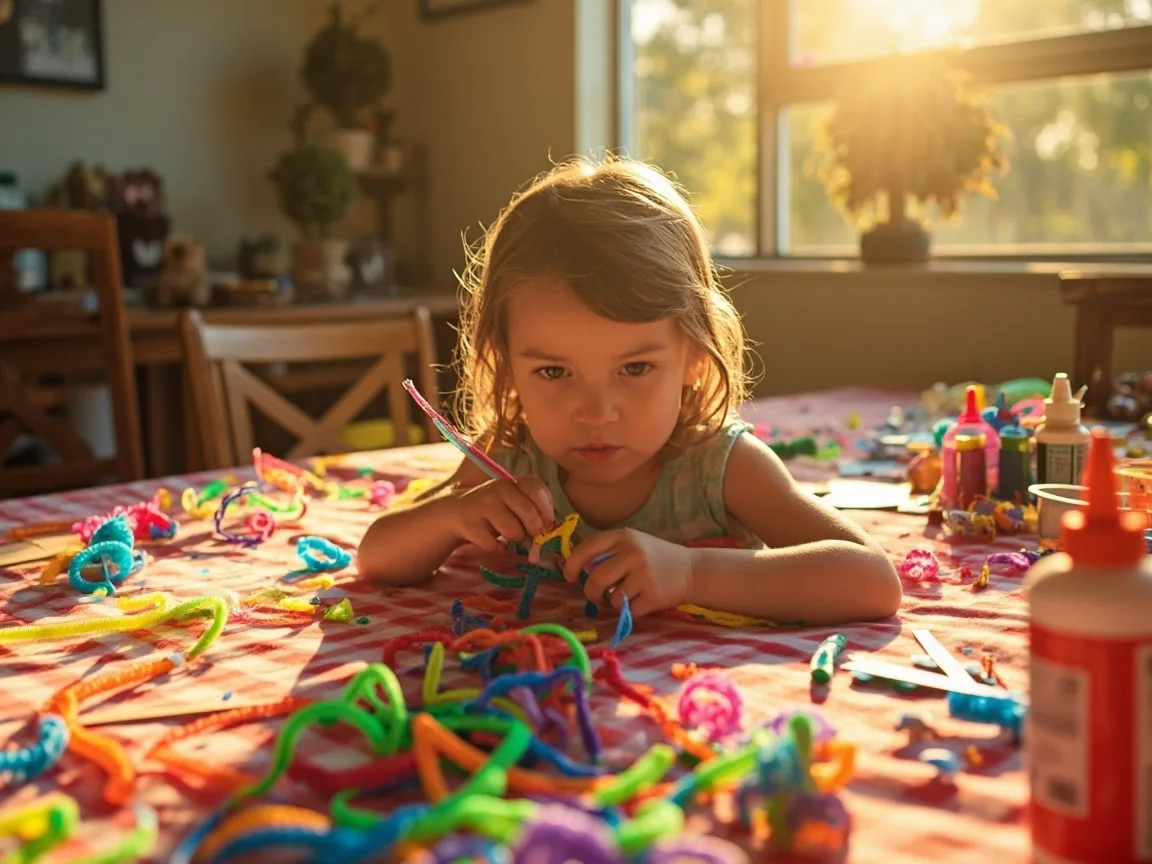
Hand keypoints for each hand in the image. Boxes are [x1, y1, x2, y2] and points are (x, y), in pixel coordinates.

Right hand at [447, 477, 553, 551]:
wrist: (455, 512)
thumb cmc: (494, 510)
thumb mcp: (514, 501)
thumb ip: (534, 508)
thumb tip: (552, 527)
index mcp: (512, 482)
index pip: (537, 490)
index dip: (546, 510)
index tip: (547, 523)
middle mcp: (498, 489)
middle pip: (529, 514)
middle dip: (534, 530)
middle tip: (529, 534)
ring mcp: (482, 505)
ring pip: (513, 532)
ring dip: (513, 538)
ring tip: (504, 533)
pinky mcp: (469, 524)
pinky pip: (494, 545)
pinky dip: (494, 547)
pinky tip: (487, 538)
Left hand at [562, 528, 692, 617]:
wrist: (692, 570)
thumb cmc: (656, 558)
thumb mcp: (633, 544)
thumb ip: (608, 552)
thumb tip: (577, 569)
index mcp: (625, 536)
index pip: (589, 547)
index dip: (573, 563)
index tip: (568, 575)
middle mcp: (634, 553)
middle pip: (596, 578)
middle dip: (590, 592)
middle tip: (594, 596)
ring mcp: (644, 575)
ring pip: (612, 598)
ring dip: (613, 602)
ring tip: (627, 595)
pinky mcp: (653, 596)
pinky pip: (628, 611)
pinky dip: (629, 611)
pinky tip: (641, 601)